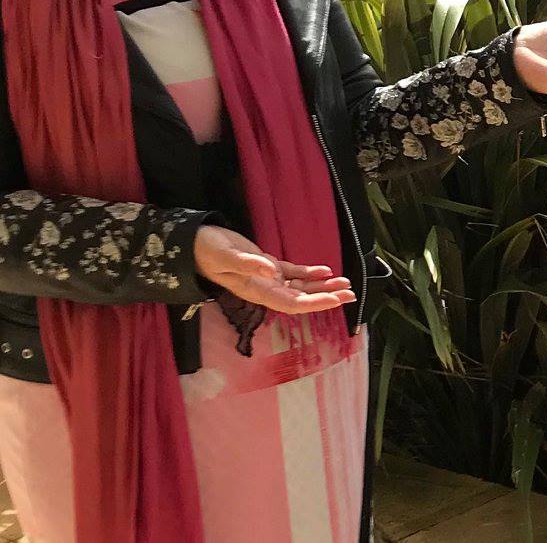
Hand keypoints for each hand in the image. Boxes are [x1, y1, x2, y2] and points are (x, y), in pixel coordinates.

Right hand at [193, 225, 354, 315]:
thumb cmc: (207, 251)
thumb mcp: (225, 256)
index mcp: (257, 291)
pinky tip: (326, 271)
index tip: (336, 300)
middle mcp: (265, 288)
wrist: (195, 244)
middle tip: (352, 294)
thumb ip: (248, 264)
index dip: (315, 303)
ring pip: (301, 286)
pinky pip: (293, 273)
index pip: (292, 302)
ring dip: (323, 286)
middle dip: (327, 297)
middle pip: (302, 298)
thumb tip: (272, 271)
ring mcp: (267, 278)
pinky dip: (309, 273)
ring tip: (346, 284)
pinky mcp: (267, 266)